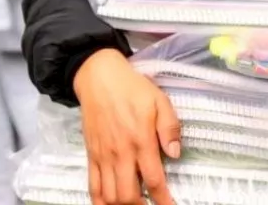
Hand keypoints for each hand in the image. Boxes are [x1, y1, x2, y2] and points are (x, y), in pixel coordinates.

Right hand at [74, 49, 179, 204]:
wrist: (98, 76)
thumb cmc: (131, 87)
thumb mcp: (159, 100)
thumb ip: (170, 128)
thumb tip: (175, 153)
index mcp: (141, 140)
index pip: (154, 180)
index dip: (163, 200)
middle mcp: (121, 153)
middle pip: (128, 195)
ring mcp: (103, 156)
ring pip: (110, 195)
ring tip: (135, 204)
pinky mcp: (91, 154)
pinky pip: (92, 185)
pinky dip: (100, 201)